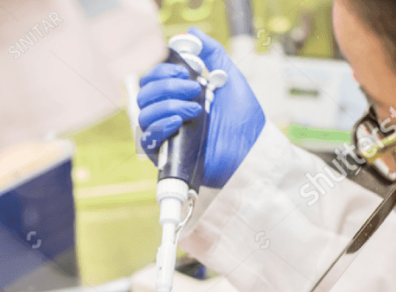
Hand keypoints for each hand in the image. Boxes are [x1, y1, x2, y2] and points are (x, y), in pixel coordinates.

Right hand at [137, 27, 265, 187]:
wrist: (250, 149)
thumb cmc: (243, 117)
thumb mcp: (229, 77)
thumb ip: (212, 53)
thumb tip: (191, 34)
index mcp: (179, 94)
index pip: (153, 77)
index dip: (163, 69)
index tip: (186, 70)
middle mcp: (169, 111)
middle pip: (145, 92)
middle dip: (167, 86)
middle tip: (194, 89)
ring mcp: (166, 132)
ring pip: (145, 113)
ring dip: (167, 105)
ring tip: (194, 109)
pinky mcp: (167, 153)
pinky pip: (147, 138)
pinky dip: (159, 125)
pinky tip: (177, 122)